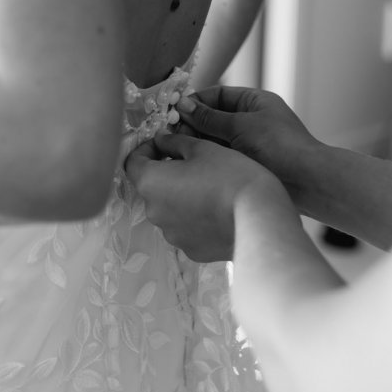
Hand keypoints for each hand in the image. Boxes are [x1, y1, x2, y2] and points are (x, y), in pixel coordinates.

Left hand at [124, 133, 275, 262]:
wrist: (259, 218)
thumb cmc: (230, 175)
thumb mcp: (203, 148)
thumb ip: (174, 143)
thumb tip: (161, 141)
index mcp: (150, 183)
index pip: (132, 162)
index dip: (145, 149)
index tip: (164, 143)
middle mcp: (153, 212)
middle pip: (151, 187)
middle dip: (166, 173)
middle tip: (193, 163)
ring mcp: (171, 235)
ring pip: (168, 209)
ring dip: (179, 197)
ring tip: (209, 188)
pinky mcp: (190, 250)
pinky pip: (185, 228)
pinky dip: (194, 218)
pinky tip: (216, 211)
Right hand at [176, 86, 318, 199]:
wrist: (308, 182)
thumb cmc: (280, 146)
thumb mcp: (240, 126)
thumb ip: (210, 118)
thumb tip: (183, 106)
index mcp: (254, 102)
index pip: (218, 95)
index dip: (196, 102)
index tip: (174, 112)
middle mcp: (251, 120)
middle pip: (213, 117)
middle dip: (193, 124)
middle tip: (173, 134)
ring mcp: (248, 143)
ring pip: (215, 139)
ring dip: (198, 142)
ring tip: (178, 149)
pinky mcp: (246, 164)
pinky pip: (221, 156)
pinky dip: (207, 157)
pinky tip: (191, 163)